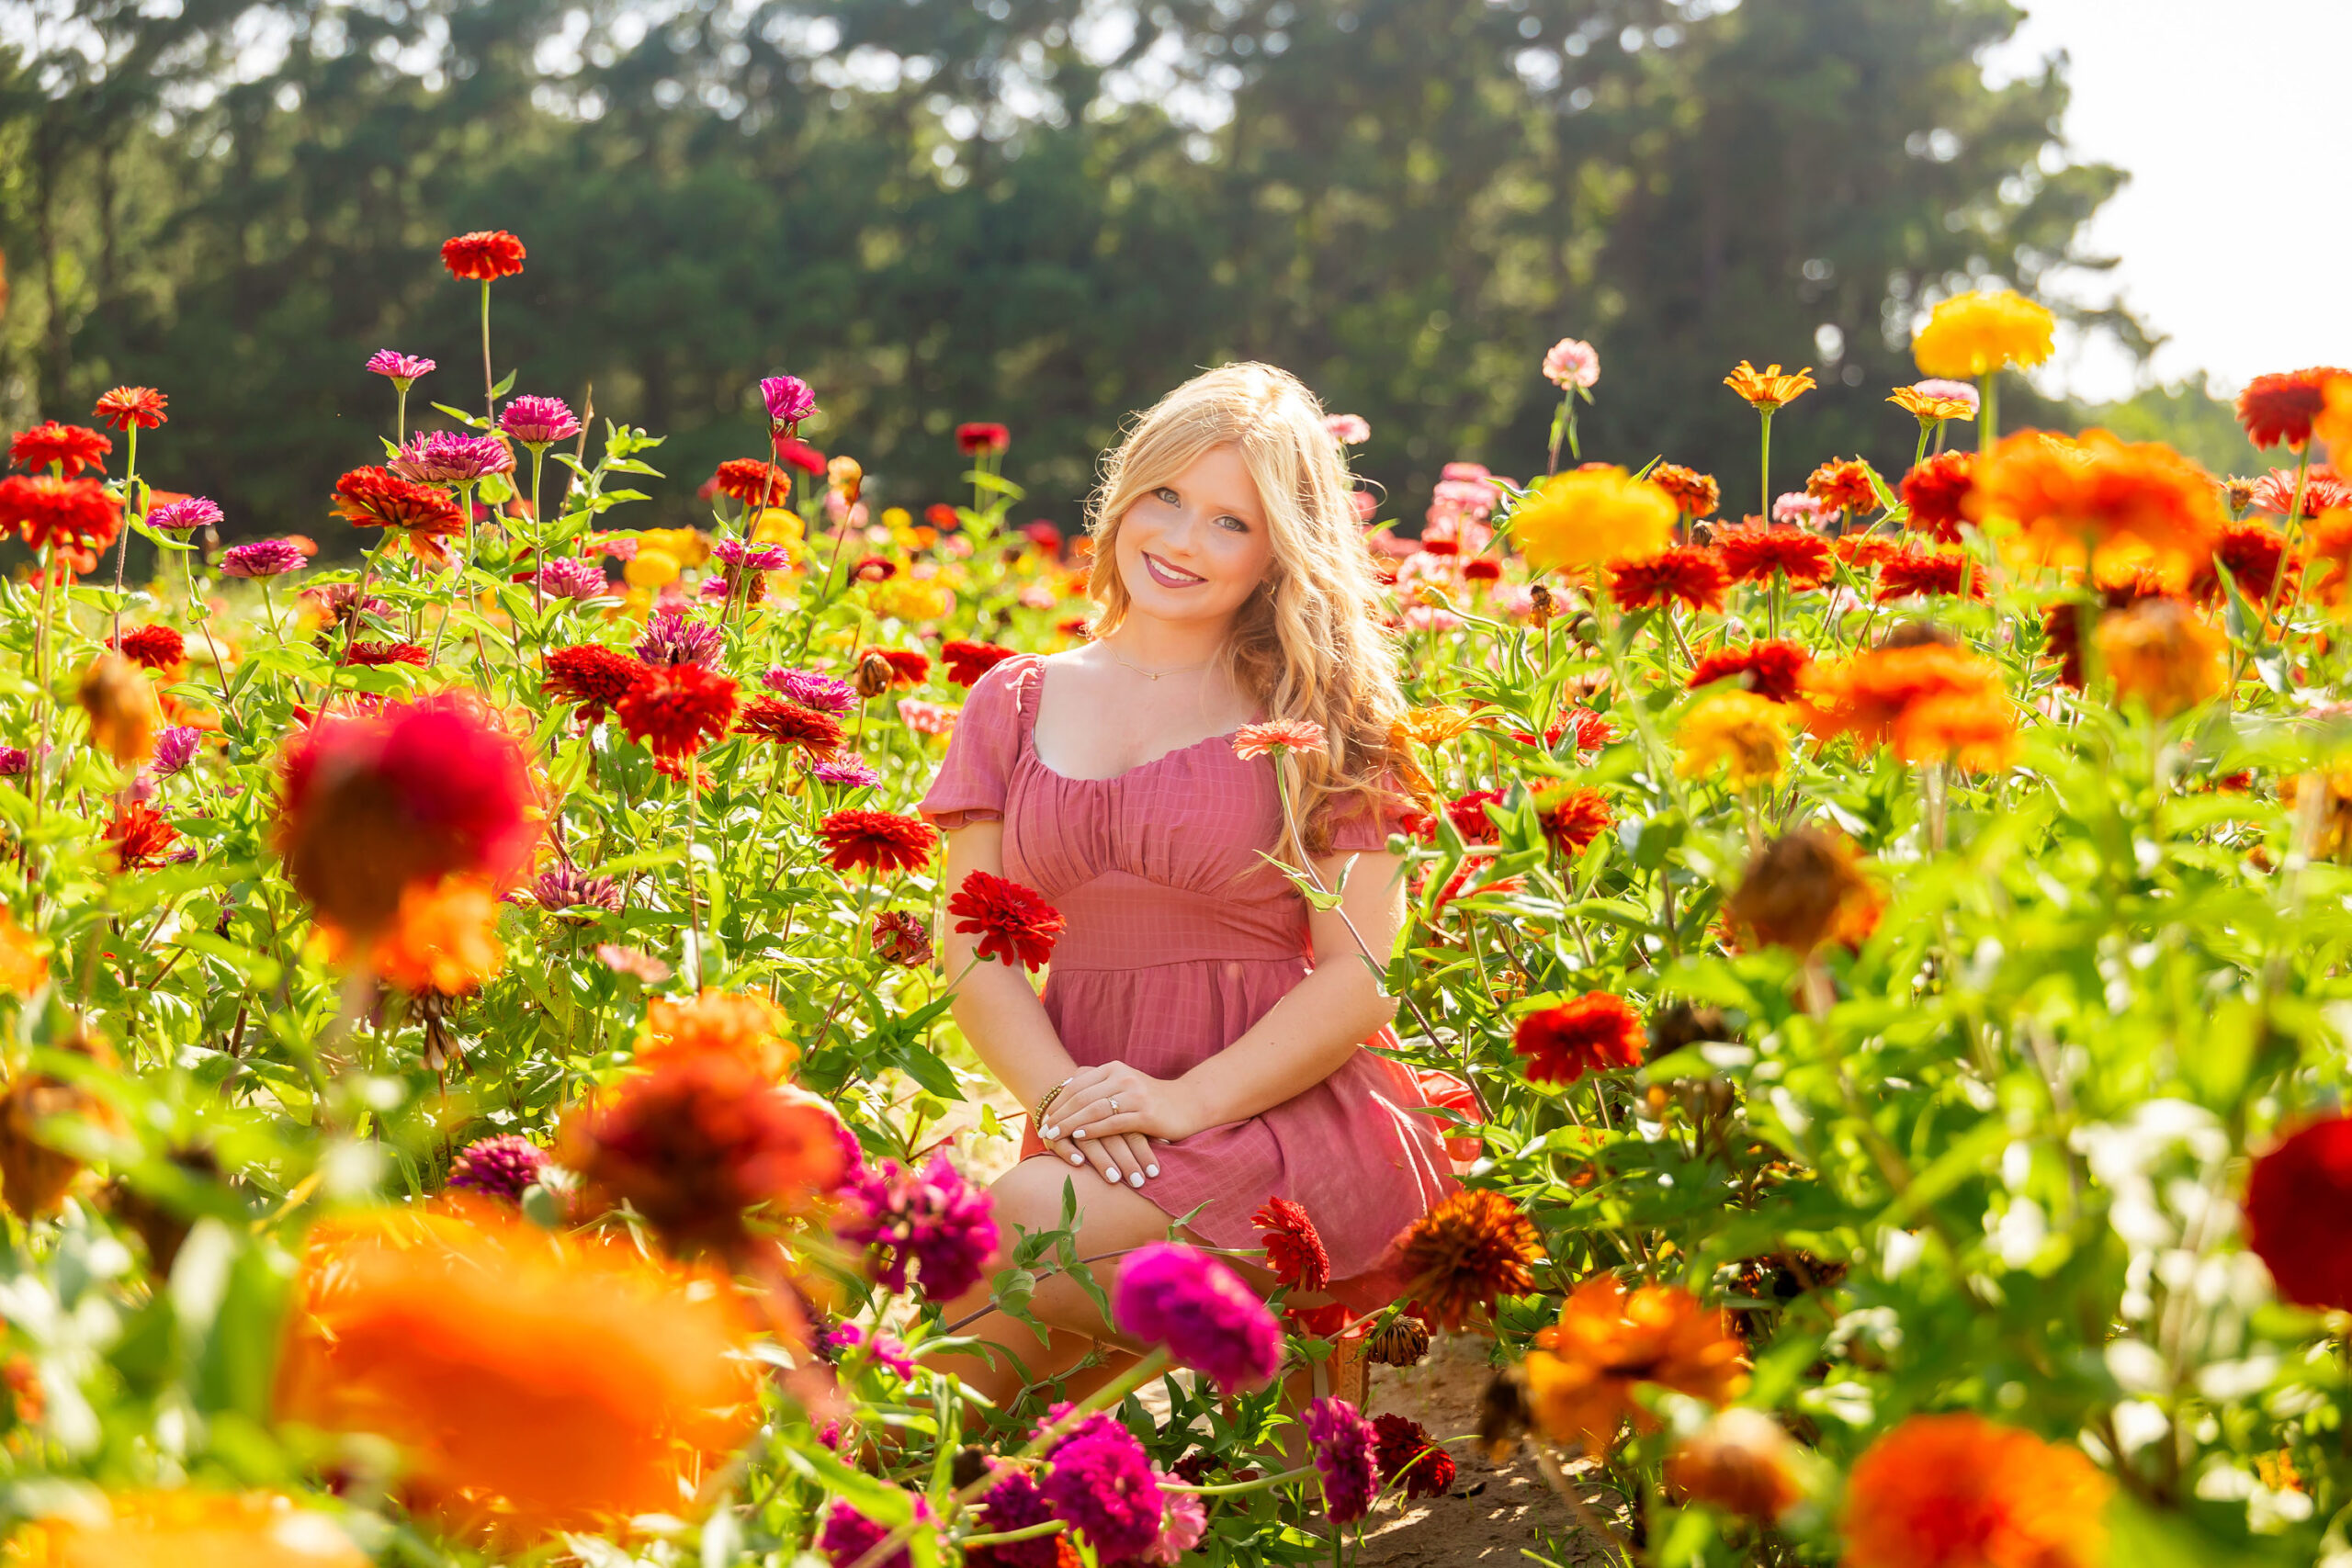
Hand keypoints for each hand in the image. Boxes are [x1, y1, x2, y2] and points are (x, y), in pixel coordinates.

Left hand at [1040, 1063, 1201, 1189]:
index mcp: (1114, 1068)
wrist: (1190, 1104)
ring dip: (1070, 1124)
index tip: (1043, 1116)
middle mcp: (1123, 1077)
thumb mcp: (1124, 1084)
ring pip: (1094, 1109)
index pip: (1077, 1085)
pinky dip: (1093, 1129)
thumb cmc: (1152, 1097)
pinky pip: (1113, 1122)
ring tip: (1054, 1135)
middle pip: (1082, 1097)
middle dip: (1059, 1114)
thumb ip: (1099, 1083)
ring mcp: (1135, 1094)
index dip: (1058, 1102)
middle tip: (1043, 1130)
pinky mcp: (1145, 1113)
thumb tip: (1067, 1085)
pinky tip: (1079, 1137)